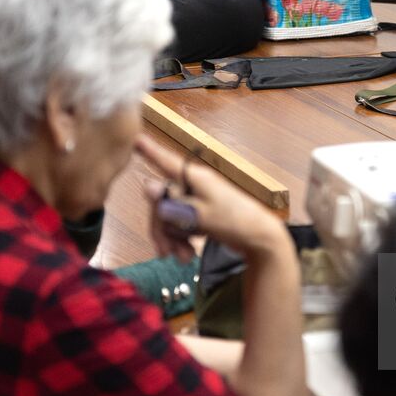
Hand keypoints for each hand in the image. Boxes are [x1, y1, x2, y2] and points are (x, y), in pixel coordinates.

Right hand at [136, 135, 287, 261]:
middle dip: (162, 228)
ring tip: (183, 258)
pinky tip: (187, 255)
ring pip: (170, 217)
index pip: (166, 162)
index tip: (135, 137)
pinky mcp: (201, 215)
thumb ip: (173, 203)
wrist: (260, 241)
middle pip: (163, 201)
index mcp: (195, 178)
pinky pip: (181, 225)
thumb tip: (146, 186)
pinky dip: (180, 241)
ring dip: (172, 239)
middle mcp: (194, 186)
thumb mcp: (200, 215)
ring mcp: (197, 201)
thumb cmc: (233, 222)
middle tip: (165, 252)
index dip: (149, 151)